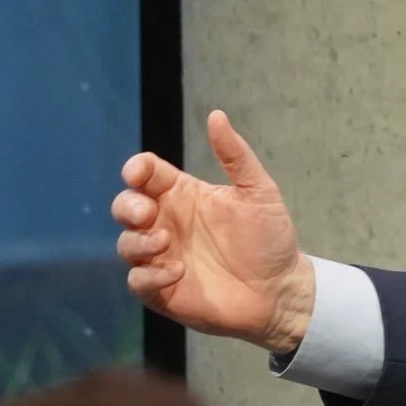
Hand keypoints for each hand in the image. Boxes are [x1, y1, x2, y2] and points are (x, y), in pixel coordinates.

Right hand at [113, 110, 314, 353]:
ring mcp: (161, 257)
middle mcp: (167, 223)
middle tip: (147, 213)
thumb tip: (216, 115)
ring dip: (137, 242)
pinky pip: (137, 281)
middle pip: (125, 206)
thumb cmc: (269, 238)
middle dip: (127, 206)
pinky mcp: (162, 290)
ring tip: (165, 242)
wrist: (280, 290)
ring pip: (125, 244)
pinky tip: (176, 272)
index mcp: (183, 195)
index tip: (138, 173)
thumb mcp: (258, 191)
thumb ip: (235, 155)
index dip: (136, 169)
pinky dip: (149, 276)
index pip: (146, 174)